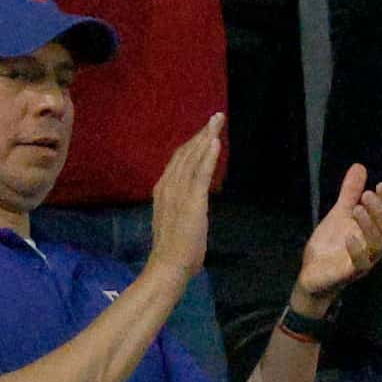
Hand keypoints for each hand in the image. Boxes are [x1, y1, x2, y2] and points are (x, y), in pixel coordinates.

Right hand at [147, 113, 222, 280]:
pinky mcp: (191, 201)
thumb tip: (194, 196)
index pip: (179, 159)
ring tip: (217, 121)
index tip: (205, 130)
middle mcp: (168, 185)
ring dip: (206, 137)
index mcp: (163, 189)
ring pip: (192, 158)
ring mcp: (178, 192)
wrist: (168, 264)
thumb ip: (184, 203)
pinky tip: (215, 142)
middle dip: (201, 133)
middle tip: (216, 117)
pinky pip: (200, 174)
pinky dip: (208, 156)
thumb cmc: (175, 248)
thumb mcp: (178, 218)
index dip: (193, 143)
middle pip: (185, 152)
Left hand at [294, 163, 381, 305]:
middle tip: (366, 195)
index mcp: (376, 233)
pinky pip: (360, 265)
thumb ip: (350, 193)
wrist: (312, 273)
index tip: (380, 185)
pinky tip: (349, 235)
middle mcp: (374, 248)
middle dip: (381, 211)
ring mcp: (364, 262)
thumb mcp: (340, 214)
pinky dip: (357, 250)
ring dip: (370, 226)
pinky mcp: (348, 274)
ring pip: (378, 247)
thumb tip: (359, 166)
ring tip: (356, 208)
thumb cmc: (331, 245)